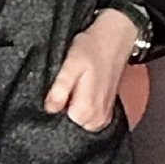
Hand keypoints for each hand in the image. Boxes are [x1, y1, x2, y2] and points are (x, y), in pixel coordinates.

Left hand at [43, 8, 137, 130]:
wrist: (114, 40)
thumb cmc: (91, 48)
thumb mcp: (71, 64)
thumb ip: (61, 88)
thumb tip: (49, 109)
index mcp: (86, 111)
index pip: (60, 123)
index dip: (55, 105)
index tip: (57, 90)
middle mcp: (97, 120)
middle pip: (70, 123)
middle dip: (65, 106)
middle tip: (68, 84)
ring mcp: (104, 117)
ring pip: (79, 121)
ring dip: (74, 106)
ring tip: (76, 85)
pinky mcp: (107, 111)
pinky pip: (89, 118)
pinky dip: (83, 106)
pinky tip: (83, 89)